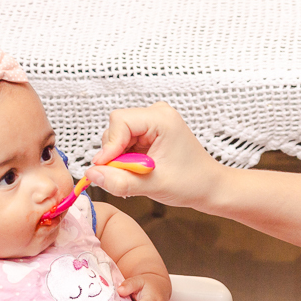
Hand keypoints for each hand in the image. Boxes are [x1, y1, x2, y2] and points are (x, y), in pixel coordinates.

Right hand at [84, 102, 221, 207]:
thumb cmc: (191, 183)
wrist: (210, 187)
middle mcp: (157, 114)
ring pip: (118, 136)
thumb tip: (91, 174)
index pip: (120, 121)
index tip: (105, 168)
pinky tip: (137, 171)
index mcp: (162, 119)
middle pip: (116, 127)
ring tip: (136, 176)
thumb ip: (120, 180)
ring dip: (119, 158)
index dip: (109, 146)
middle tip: (124, 176)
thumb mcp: (153, 185)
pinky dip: (125, 159)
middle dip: (115, 154)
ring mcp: (153, 121)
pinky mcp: (149, 132)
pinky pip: (125, 142)